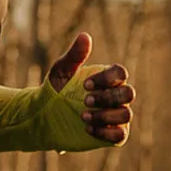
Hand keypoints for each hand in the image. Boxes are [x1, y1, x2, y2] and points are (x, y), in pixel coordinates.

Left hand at [47, 31, 134, 145]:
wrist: (43, 116)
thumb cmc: (55, 90)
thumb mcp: (61, 71)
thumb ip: (74, 56)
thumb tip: (85, 36)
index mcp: (107, 78)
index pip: (121, 74)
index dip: (107, 78)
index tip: (85, 84)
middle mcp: (116, 96)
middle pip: (128, 94)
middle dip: (107, 97)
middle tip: (85, 100)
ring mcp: (115, 116)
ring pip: (126, 115)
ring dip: (106, 115)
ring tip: (82, 116)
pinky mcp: (110, 134)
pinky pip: (120, 135)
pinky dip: (106, 132)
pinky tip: (88, 129)